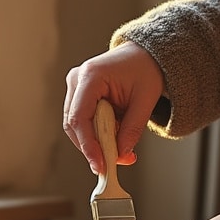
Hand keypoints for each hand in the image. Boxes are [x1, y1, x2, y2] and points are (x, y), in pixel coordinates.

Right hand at [64, 41, 165, 174]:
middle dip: (92, 147)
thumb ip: (132, 129)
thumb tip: (121, 155)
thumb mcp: (145, 100)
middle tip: (111, 164)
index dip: (87, 145)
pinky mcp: (78, 95)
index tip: (99, 164)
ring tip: (119, 149)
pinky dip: (96, 134)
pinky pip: (82, 121)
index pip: (79, 117)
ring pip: (76, 126)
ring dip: (95, 142)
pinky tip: (113, 136)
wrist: (144, 55)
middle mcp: (76, 80)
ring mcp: (75, 87)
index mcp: (91, 76)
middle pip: (74, 125)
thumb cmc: (145, 70)